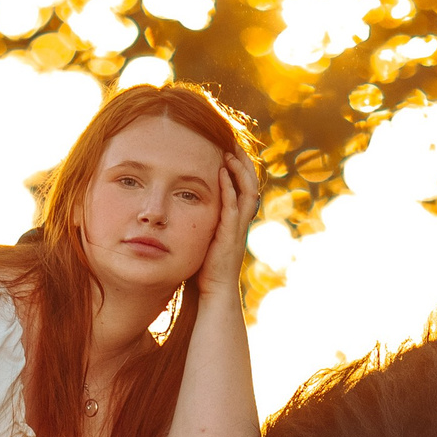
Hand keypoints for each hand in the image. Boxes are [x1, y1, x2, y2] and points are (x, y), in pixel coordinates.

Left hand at [196, 150, 263, 299]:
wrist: (214, 293)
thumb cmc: (205, 269)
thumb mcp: (205, 238)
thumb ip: (203, 222)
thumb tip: (185, 207)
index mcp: (236, 221)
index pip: (244, 187)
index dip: (240, 168)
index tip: (230, 149)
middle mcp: (241, 222)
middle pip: (251, 184)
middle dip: (245, 162)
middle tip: (235, 142)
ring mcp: (238, 228)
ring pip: (247, 191)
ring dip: (239, 170)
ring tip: (230, 152)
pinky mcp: (230, 235)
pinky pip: (233, 206)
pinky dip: (229, 188)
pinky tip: (222, 172)